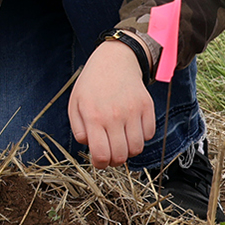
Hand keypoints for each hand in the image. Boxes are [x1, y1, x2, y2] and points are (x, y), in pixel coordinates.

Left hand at [69, 40, 157, 167]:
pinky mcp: (147, 107)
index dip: (100, 164)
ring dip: (128, 150)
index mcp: (93, 116)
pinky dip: (141, 137)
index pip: (101, 154)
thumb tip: (90, 147)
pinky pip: (149, 135)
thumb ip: (79, 129)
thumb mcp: (74, 104)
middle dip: (114, 160)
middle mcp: (114, 116)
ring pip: (137, 148)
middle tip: (110, 153)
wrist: (114, 60)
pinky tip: (131, 127)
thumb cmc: (91, 85)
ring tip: (120, 140)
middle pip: (121, 156)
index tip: (99, 161)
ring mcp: (133, 112)